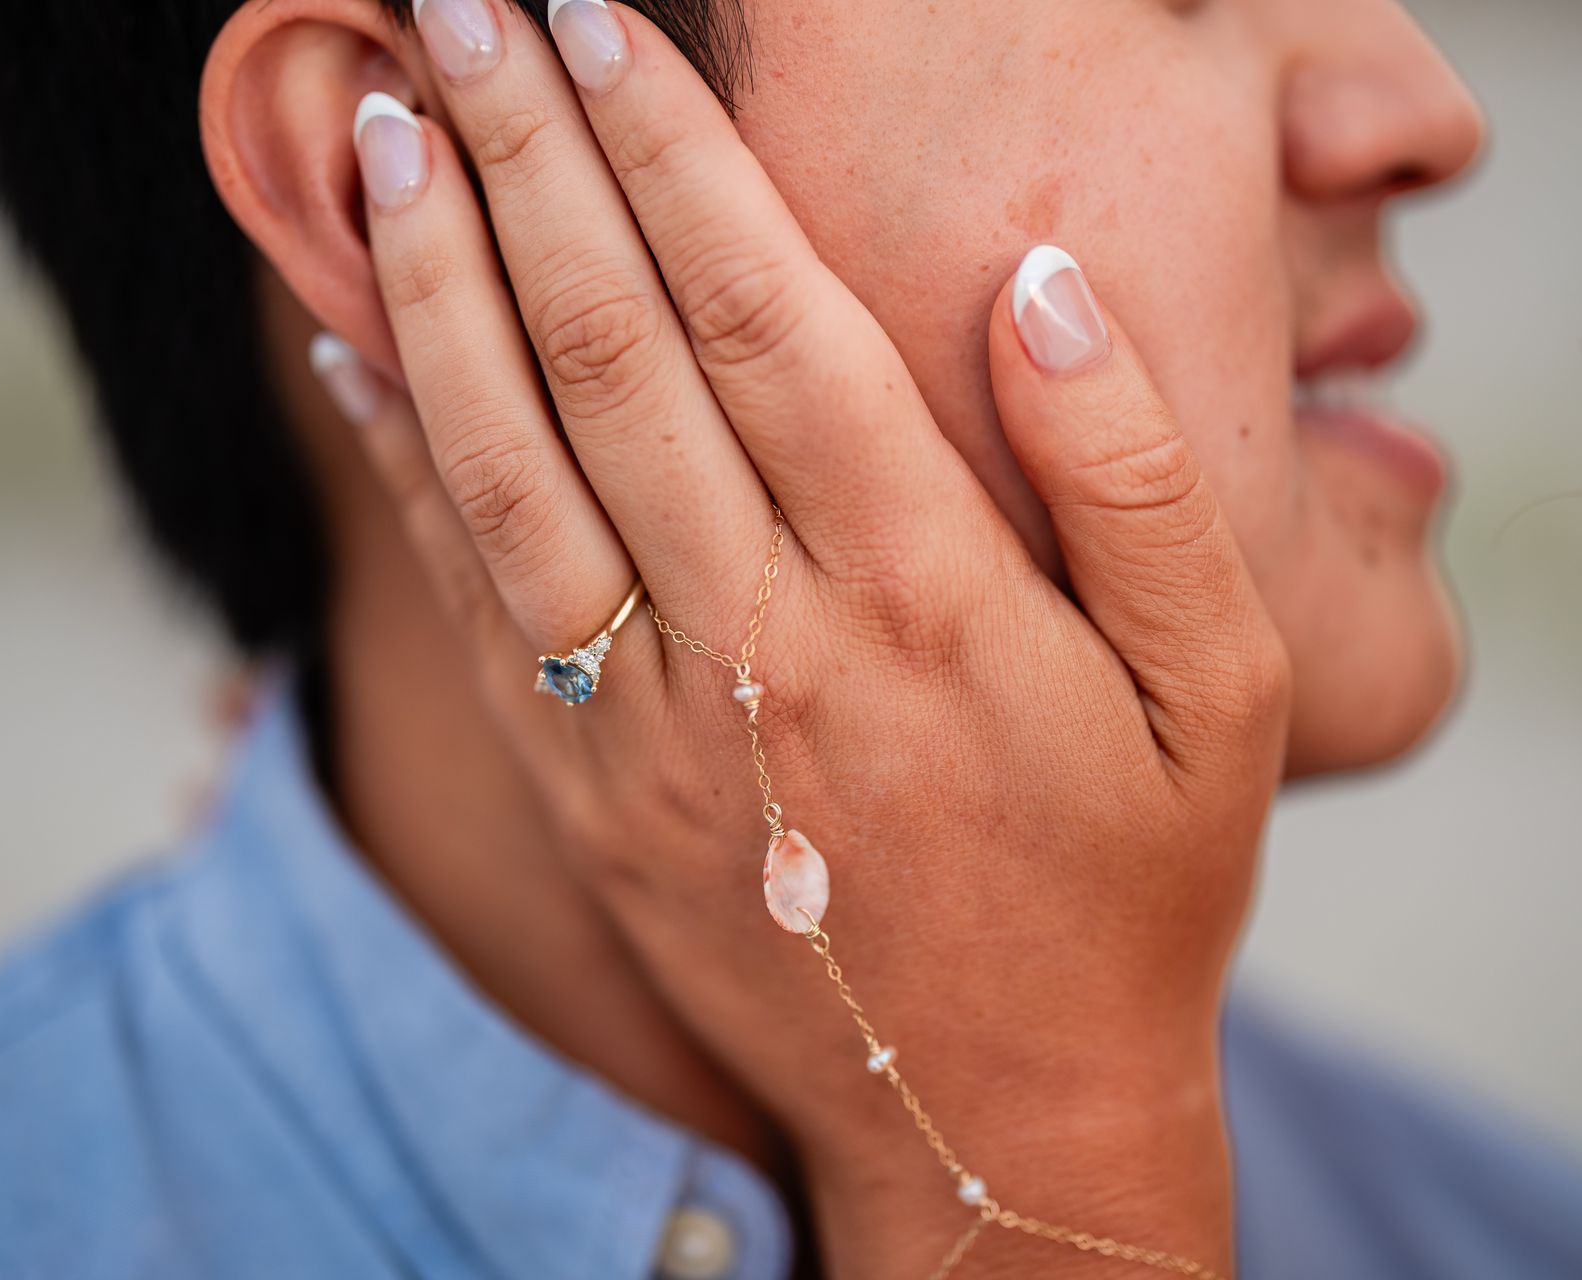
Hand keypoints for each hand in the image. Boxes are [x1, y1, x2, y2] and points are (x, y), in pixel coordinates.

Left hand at [328, 4, 1288, 1272]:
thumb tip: (1040, 280)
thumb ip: (1136, 476)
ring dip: (433, 276)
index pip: (757, 312)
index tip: (602, 26)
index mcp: (922, 591)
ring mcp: (650, 726)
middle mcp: (761, 639)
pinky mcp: (587, 794)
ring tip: (387, 123)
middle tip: (461, 8)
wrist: (994, 1113)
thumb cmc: (1131, 887)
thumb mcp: (1223, 690)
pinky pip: (472, 597)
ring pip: (506, 455)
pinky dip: (404, 456)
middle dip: (524, 155)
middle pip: (608, 348)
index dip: (669, 150)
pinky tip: (359, 339)